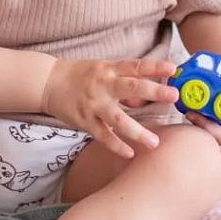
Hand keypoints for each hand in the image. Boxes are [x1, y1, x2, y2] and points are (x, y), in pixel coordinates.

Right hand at [42, 57, 178, 158]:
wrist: (47, 82)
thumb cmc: (79, 75)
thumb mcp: (101, 70)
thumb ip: (123, 81)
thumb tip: (145, 98)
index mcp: (108, 69)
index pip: (135, 66)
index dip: (154, 66)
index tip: (173, 68)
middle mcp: (103, 85)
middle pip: (130, 87)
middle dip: (153, 91)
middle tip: (173, 95)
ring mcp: (93, 104)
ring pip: (118, 119)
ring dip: (137, 131)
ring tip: (154, 143)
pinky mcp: (84, 120)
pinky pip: (103, 135)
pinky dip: (116, 145)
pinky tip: (130, 153)